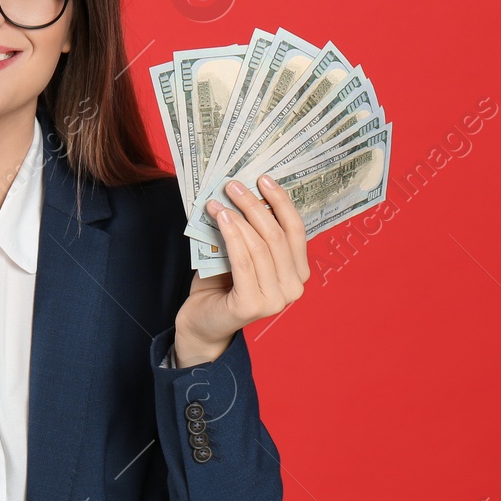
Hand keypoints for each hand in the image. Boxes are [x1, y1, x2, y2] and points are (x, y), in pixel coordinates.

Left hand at [175, 174, 309, 366]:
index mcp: (298, 273)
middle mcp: (294, 288)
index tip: (263, 179)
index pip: (296, 230)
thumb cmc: (222, 284)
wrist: (202, 322)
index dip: (281, 202)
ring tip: (218, 200)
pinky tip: (220, 218)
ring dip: (237, 217)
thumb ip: (252, 232)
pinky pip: (243, 261)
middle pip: (276, 235)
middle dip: (254, 205)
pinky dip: (232, 236)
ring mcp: (276, 300)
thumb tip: (246, 191)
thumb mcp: (243, 253)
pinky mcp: (252, 306)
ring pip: (259, 246)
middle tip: (233, 185)